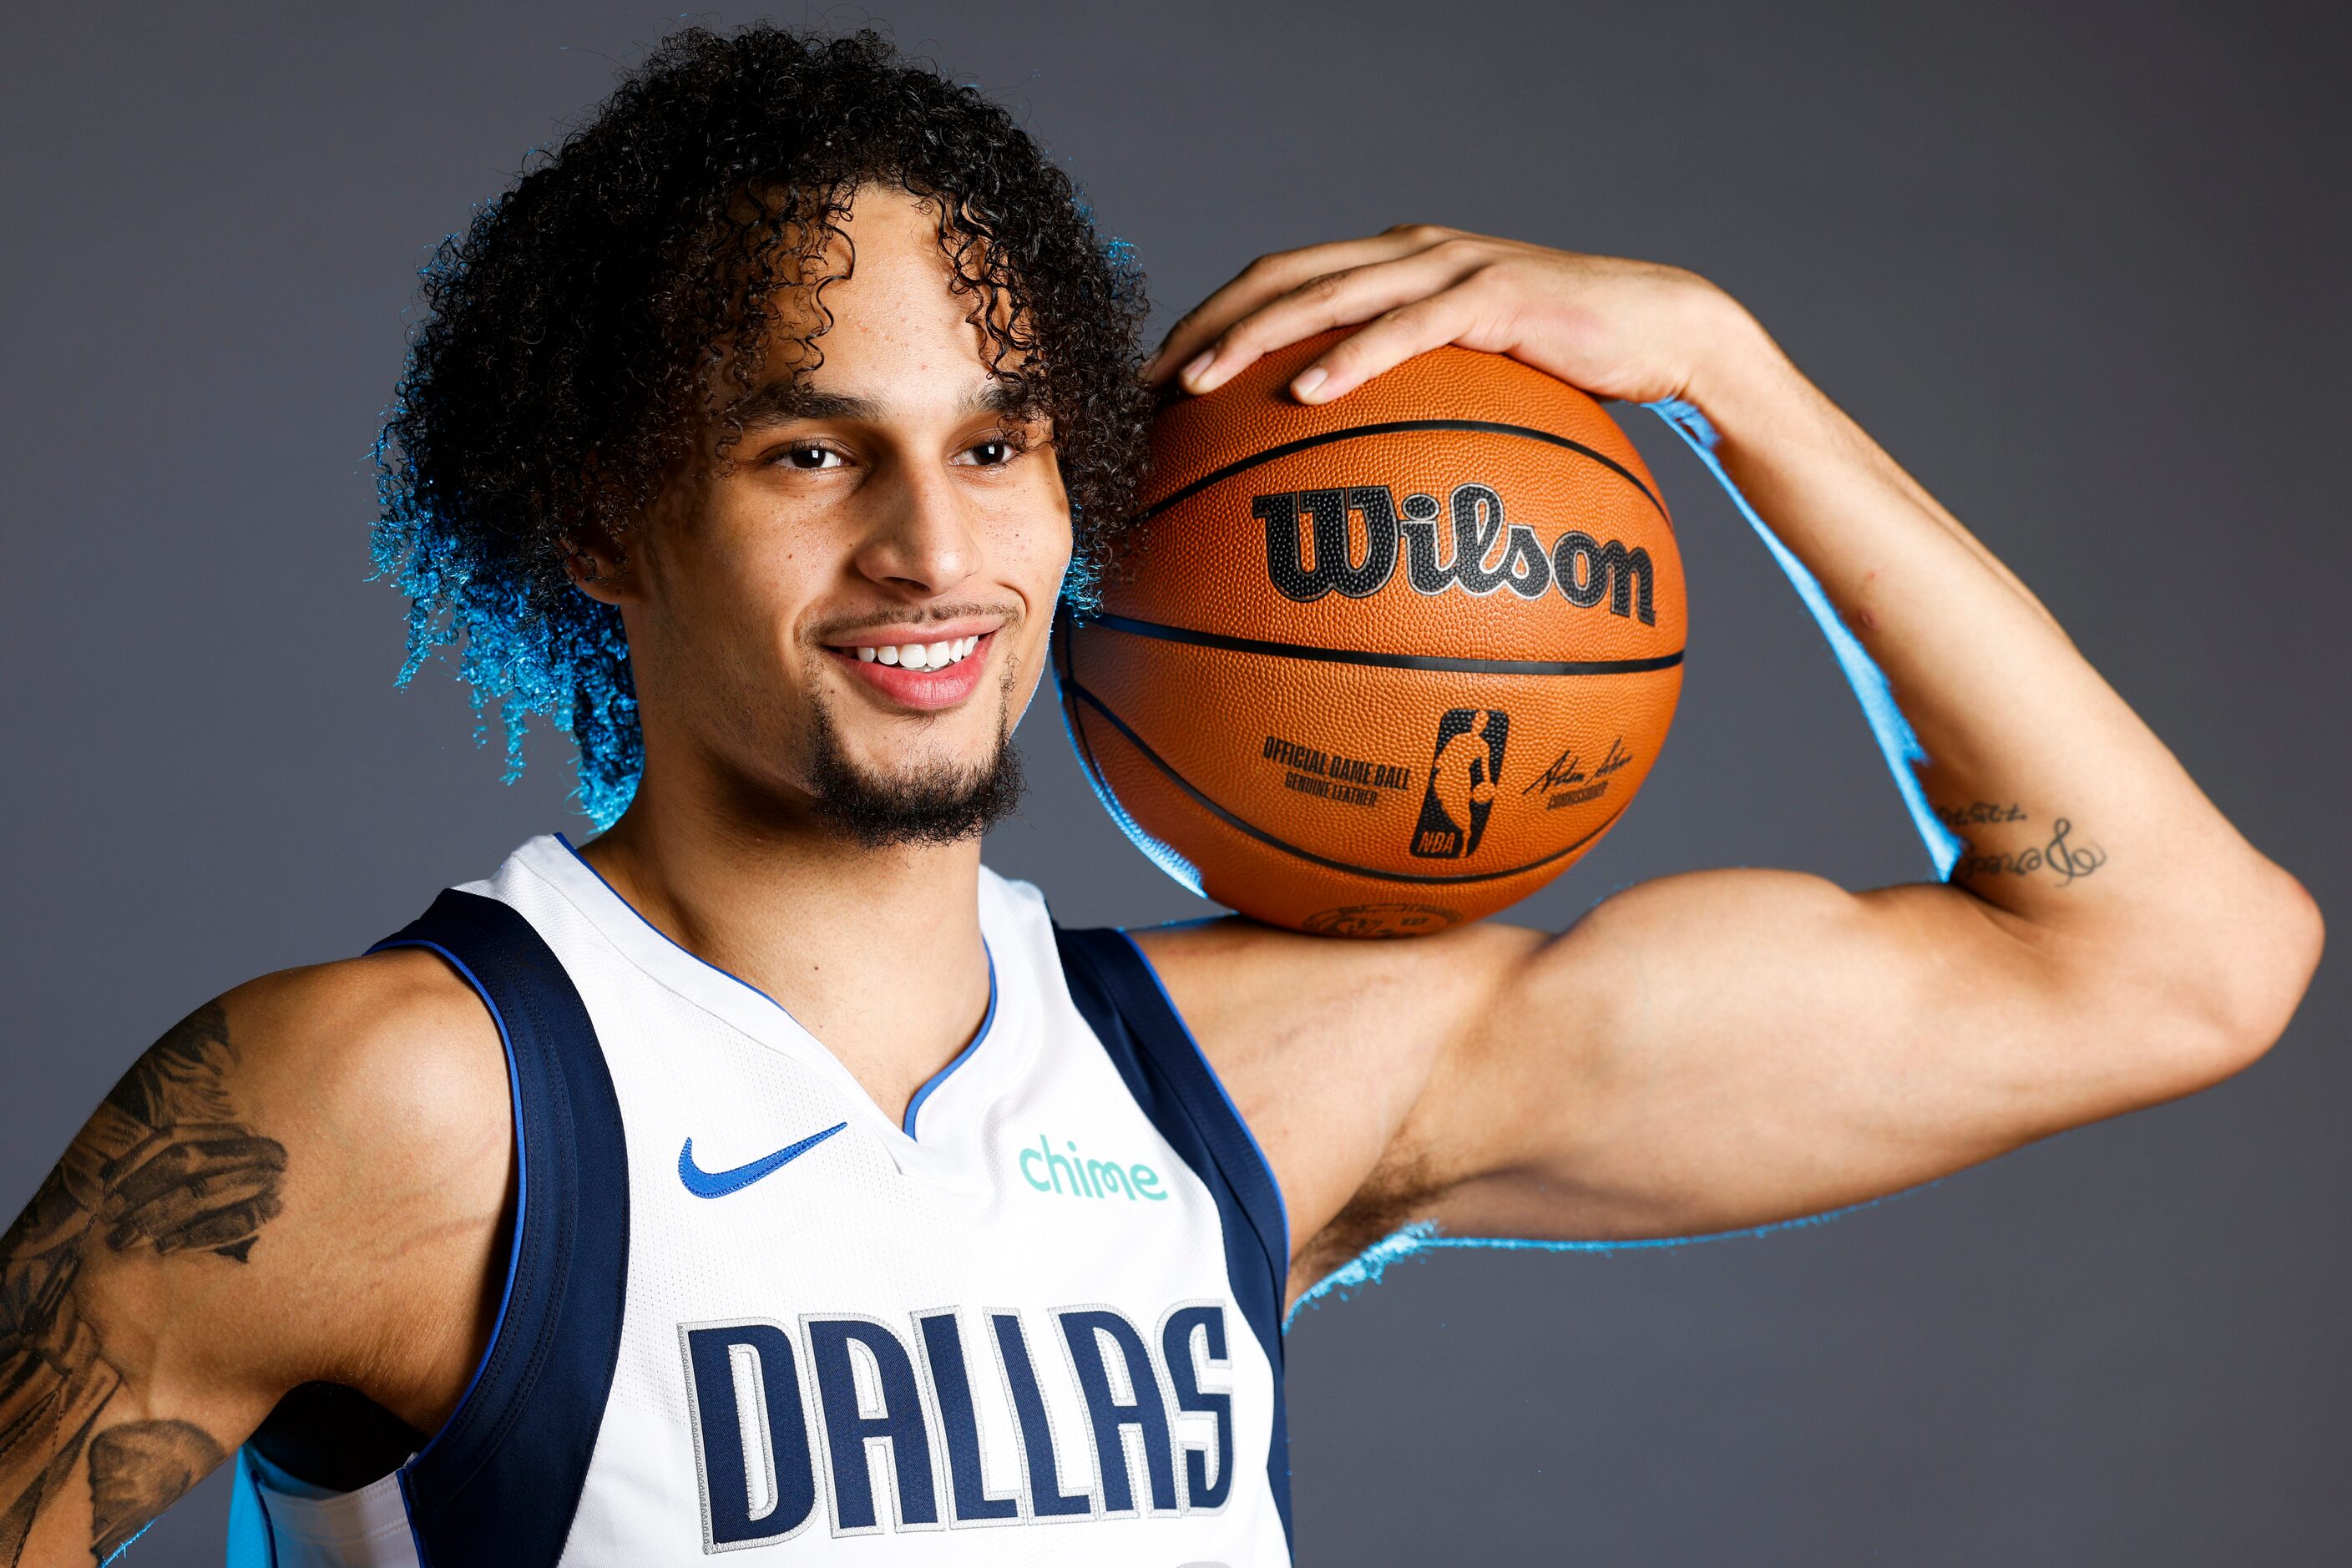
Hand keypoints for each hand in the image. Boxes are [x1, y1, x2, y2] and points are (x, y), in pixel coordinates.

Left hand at [1146, 225, 1756, 409]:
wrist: (1665, 334)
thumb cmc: (1562, 375)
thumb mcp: (1470, 385)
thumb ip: (1408, 405)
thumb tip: (1342, 480)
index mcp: (1391, 266)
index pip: (1277, 280)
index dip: (1208, 321)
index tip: (1150, 380)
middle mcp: (1407, 252)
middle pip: (1280, 276)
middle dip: (1202, 328)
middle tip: (1141, 387)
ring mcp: (1448, 267)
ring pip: (1326, 291)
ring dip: (1252, 338)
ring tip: (1193, 386)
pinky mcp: (1495, 294)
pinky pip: (1409, 326)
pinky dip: (1353, 357)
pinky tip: (1306, 394)